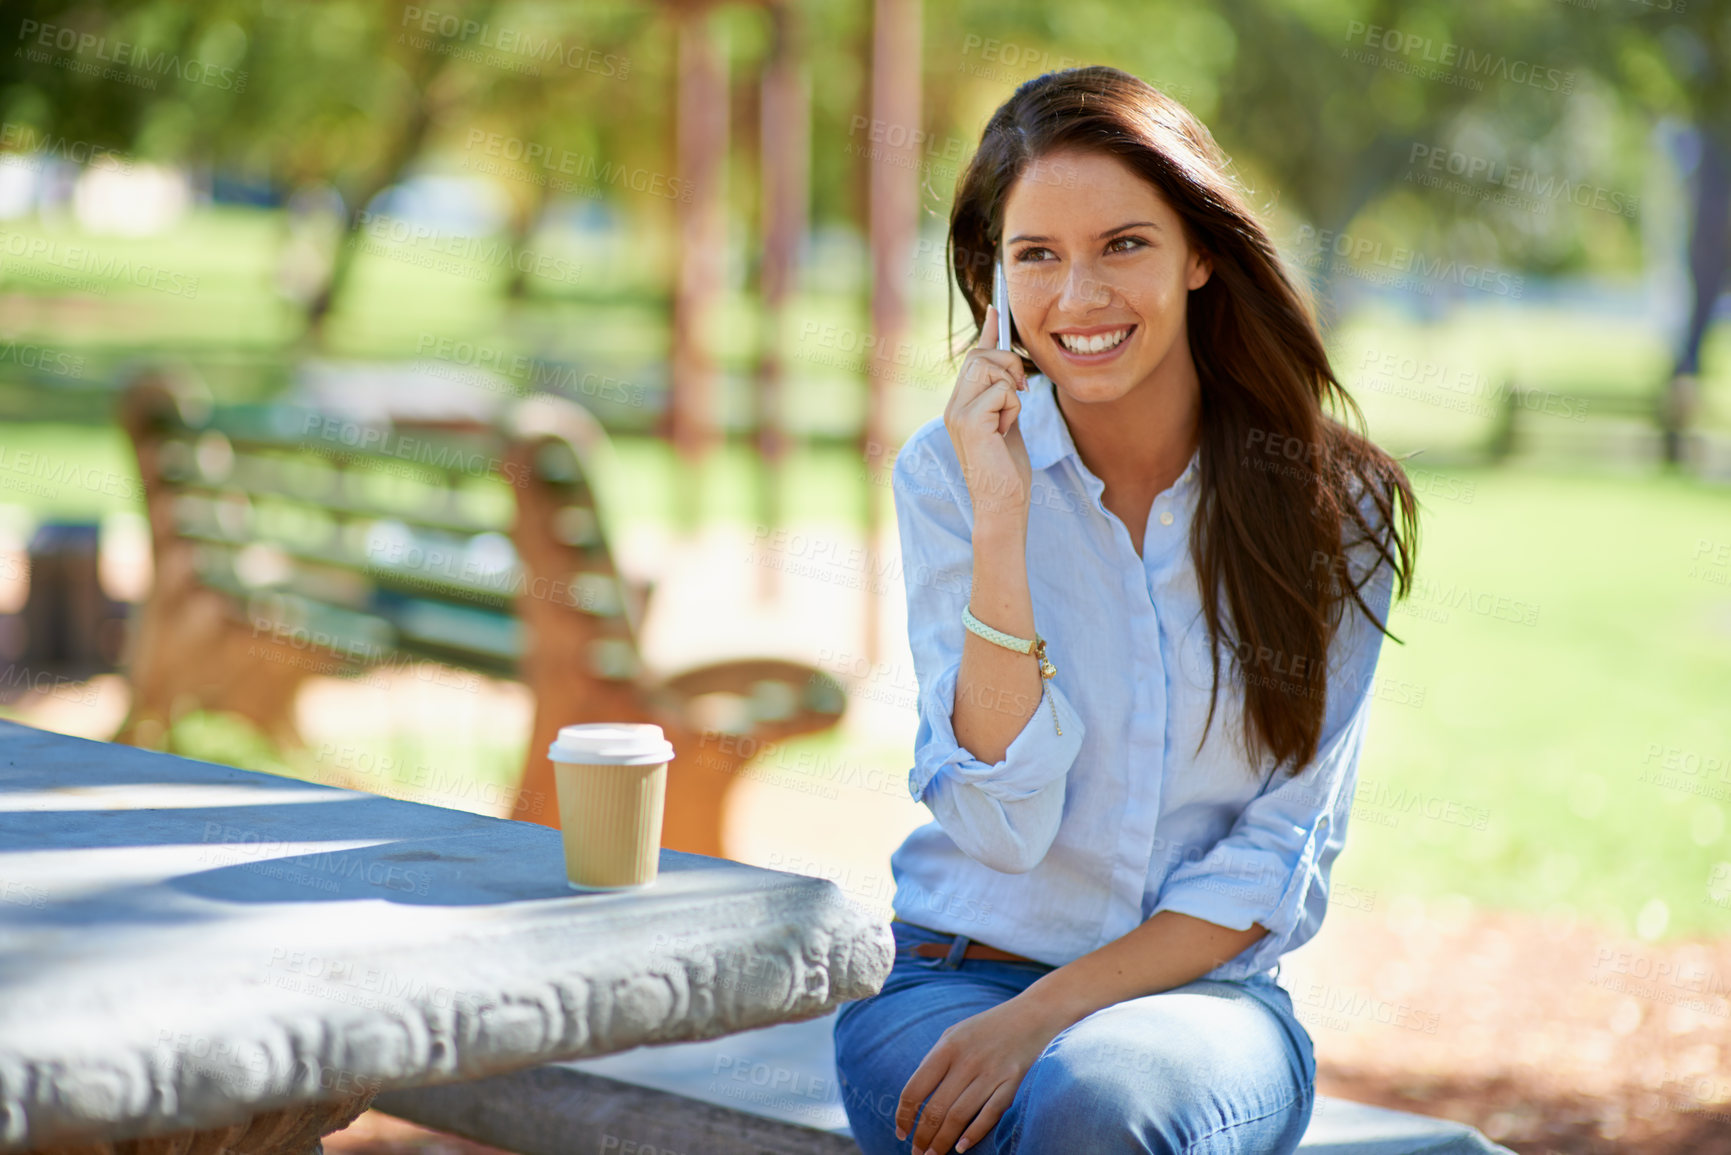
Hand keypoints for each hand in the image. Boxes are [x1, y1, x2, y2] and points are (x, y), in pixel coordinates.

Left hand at [895, 988, 1071, 1154]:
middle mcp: (966, 1061)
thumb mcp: (955, 1034)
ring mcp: (991, 1073)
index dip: (904, 1115)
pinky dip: (973, 1134)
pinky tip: (961, 1147)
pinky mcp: (1012, 1083)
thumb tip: (916, 1097)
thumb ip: (935, 1061)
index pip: (915, 1089)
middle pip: (935, 1109)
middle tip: (917, 1153)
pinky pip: (989, 1115)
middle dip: (922, 1137)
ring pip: (958, 1117)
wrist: (1033, 1014)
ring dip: (942, 1142)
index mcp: (947, 1047)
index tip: (901, 1132)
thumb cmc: (988, 1027)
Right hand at [944, 305, 1032, 521]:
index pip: (973, 358)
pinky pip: (1001, 391)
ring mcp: (957, 412)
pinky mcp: (969, 421)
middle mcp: (953, 405)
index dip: (988, 332)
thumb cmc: (1007, 471)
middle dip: (1010, 366)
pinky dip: (1013, 408)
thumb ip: (1004, 395)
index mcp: (960, 405)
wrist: (1003, 504)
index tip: (997, 308)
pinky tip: (1006, 432)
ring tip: (1010, 418)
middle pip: (982, 356)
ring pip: (990, 368)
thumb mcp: (1007, 423)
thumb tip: (1011, 371)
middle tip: (1023, 391)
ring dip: (1011, 389)